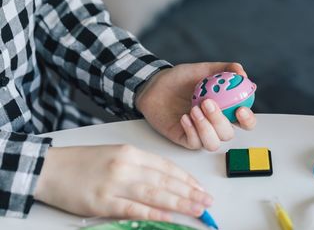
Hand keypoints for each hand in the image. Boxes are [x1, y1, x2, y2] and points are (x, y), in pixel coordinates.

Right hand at [34, 145, 212, 220]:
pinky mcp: (102, 202)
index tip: (200, 187)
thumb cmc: (83, 161)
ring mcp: (114, 184)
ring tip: (198, 210)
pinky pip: (135, 209)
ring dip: (180, 203)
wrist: (50, 168)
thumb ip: (139, 167)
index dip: (186, 178)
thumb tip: (165, 183)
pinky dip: (155, 214)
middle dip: (190, 192)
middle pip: (165, 180)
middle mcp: (126, 166)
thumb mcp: (114, 155)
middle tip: (207, 201)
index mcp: (130, 152)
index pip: (166, 166)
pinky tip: (171, 218)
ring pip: (155, 194)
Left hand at [136, 62, 256, 150]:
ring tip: (194, 109)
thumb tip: (242, 74)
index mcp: (225, 110)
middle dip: (220, 120)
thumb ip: (225, 69)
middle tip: (207, 102)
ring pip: (213, 144)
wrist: (156, 84)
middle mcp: (214, 124)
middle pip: (228, 134)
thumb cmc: (181, 79)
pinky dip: (191, 130)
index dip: (248, 120)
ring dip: (206, 128)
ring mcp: (200, 133)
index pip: (245, 122)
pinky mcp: (184, 138)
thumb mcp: (204, 69)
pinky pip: (194, 143)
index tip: (240, 109)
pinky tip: (184, 117)